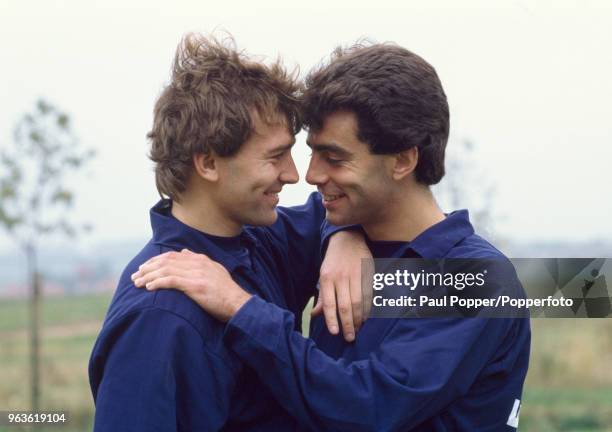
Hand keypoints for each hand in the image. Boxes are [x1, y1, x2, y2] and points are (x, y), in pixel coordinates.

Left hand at [131, 249, 251, 321]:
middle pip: (166, 261)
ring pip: (166, 270)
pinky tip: (149, 288)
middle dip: (148, 268)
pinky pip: (171, 281)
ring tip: (137, 283)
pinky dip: (157, 283)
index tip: (144, 268)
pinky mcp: (195, 285)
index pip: (172, 255)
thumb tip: (184, 252)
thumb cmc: (226, 292)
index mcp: (201, 259)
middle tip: (135, 276)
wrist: (237, 303)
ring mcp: (196, 273)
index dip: (156, 261)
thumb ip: (199, 261)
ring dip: (149, 276)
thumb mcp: (215, 271)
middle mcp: (197, 263)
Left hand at [312, 230, 372, 341]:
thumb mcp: (323, 276)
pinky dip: (368, 308)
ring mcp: (356, 274)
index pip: (329, 303)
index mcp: (326, 277)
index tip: (335, 333)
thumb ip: (322, 296)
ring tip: (358, 329)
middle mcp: (341, 277)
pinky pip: (369, 294)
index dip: (332, 319)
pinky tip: (366, 317)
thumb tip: (315, 315)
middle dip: (348, 324)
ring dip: (360, 318)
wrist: (348, 239)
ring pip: (359, 302)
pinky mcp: (368, 273)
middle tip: (350, 337)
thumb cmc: (333, 261)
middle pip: (346, 305)